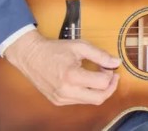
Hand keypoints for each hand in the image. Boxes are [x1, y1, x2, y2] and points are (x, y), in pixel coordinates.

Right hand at [4, 29, 119, 105]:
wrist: (31, 56)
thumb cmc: (55, 49)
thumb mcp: (80, 46)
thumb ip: (100, 55)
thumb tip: (116, 63)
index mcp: (72, 76)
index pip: (102, 83)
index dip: (110, 74)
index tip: (108, 66)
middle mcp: (66, 91)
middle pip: (99, 98)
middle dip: (110, 87)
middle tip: (111, 76)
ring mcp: (61, 98)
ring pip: (90, 101)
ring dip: (99, 90)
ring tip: (98, 76)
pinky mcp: (58, 101)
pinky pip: (80, 101)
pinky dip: (88, 92)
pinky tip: (87, 81)